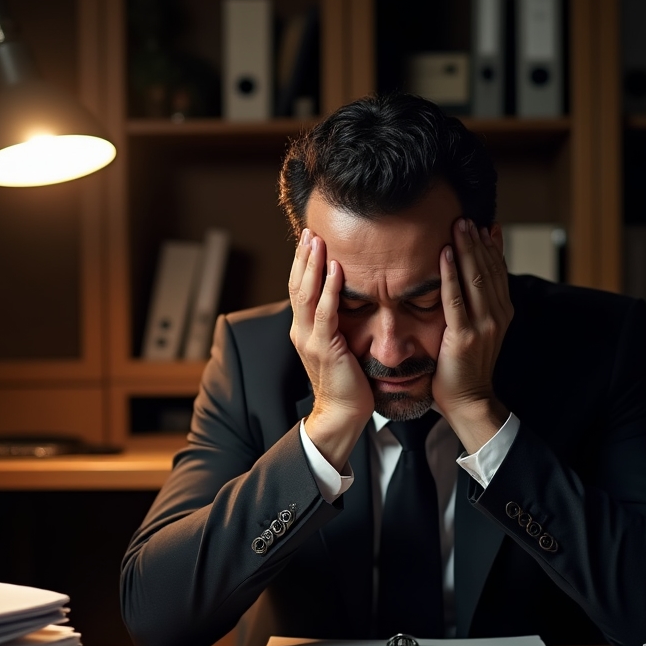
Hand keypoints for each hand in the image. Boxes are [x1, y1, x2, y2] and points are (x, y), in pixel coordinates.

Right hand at [288, 229, 373, 469]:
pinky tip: (336, 269)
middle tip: (310, 230)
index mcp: (303, 331)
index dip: (303, 264)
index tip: (310, 240)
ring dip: (312, 265)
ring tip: (317, 240)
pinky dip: (329, 288)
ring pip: (306, 294)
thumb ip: (337, 327)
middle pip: (296, 285)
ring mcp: (309, 339)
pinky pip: (326, 312)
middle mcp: (301, 332)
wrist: (341, 415)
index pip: (299, 290)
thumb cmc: (347, 385)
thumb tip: (349, 306)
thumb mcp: (339, 349)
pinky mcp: (324, 347)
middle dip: (303, 256)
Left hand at [432, 218, 513, 453]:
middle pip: (488, 269)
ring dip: (466, 249)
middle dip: (477, 241)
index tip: (484, 224)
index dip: (491, 247)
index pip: (498, 271)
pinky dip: (449, 274)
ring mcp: (483, 326)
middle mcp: (497, 315)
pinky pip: (455, 298)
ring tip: (458, 225)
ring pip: (476, 278)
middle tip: (466, 216)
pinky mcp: (463, 336)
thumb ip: (472, 307)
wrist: (468, 401)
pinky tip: (443, 253)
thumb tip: (463, 282)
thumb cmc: (463, 368)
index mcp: (501, 312)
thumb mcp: (474, 331)